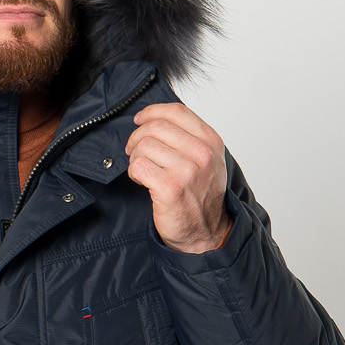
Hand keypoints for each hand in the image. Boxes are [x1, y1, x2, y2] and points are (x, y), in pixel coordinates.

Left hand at [125, 101, 230, 252]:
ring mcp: (187, 171)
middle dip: (137, 137)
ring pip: (143, 146)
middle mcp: (202, 153)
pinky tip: (141, 180)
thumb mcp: (207, 160)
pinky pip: (138, 166)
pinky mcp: (170, 188)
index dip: (151, 112)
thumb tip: (153, 118)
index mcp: (211, 141)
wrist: (206, 232)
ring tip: (143, 170)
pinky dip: (134, 172)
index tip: (140, 120)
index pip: (175, 111)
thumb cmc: (201, 196)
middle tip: (135, 151)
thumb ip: (189, 137)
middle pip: (155, 127)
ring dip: (135, 158)